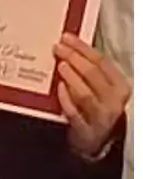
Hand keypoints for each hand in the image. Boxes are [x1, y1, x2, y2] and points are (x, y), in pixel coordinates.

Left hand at [54, 34, 130, 159]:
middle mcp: (114, 102)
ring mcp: (101, 118)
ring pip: (85, 94)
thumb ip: (91, 69)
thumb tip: (69, 44)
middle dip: (74, 58)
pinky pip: (74, 113)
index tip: (66, 37)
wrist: (97, 141)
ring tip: (60, 65)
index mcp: (120, 87)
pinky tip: (59, 87)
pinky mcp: (86, 131)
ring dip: (71, 77)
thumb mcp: (102, 87)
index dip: (83, 47)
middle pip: (94, 75)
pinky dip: (66, 99)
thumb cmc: (98, 106)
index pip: (102, 62)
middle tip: (58, 48)